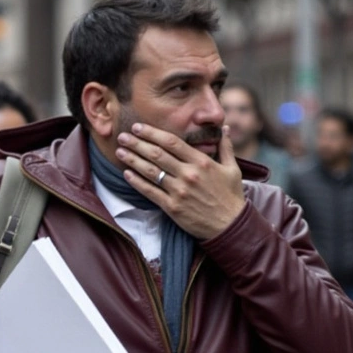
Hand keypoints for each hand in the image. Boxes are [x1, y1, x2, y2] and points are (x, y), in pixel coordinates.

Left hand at [115, 123, 246, 240]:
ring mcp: (179, 191)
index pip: (172, 142)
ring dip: (133, 160)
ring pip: (151, 172)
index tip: (138, 127)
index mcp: (202, 162)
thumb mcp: (232, 169)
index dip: (152, 133)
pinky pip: (150, 192)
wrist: (230, 225)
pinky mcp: (172, 207)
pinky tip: (126, 173)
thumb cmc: (231, 196)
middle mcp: (189, 174)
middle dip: (137, 143)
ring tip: (120, 151)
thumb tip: (224, 127)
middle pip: (157, 154)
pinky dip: (137, 182)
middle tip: (122, 136)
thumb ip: (226, 147)